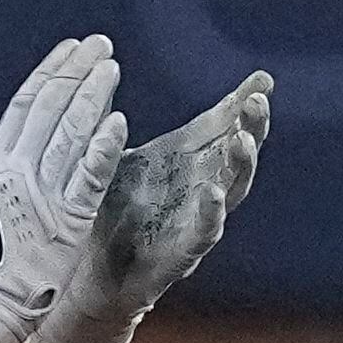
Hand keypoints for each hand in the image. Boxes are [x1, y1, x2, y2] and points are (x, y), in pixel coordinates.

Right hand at [0, 35, 125, 342]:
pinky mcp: (67, 221)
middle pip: (52, 108)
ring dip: (94, 97)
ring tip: (113, 69)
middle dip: (77, 73)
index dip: (51, 72)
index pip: (26, 103)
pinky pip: (88, 178)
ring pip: (72, 134)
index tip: (71, 49)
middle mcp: (16, 169)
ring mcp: (42, 194)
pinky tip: (118, 122)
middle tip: (101, 47)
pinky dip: (102, 148)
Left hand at [40, 71, 272, 342]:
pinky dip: (211, 217)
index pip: (223, 130)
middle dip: (251, 131)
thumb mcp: (120, 157)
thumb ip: (125, 123)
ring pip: (228, 194)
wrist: (81, 275)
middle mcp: (197, 194)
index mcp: (185, 167)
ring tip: (243, 140)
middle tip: (257, 104)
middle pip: (236, 159)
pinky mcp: (176, 258)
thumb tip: (115, 66)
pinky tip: (214, 194)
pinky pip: (200, 237)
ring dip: (239, 168)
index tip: (261, 82)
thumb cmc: (103, 210)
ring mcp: (191, 226)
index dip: (243, 108)